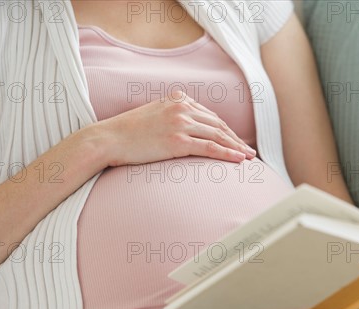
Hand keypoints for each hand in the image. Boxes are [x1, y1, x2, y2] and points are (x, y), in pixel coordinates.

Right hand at [90, 90, 255, 166]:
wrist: (108, 139)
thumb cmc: (127, 132)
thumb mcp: (153, 115)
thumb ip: (173, 117)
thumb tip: (188, 130)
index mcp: (178, 99)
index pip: (210, 116)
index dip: (226, 130)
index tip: (236, 141)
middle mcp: (182, 107)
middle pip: (218, 125)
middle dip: (236, 139)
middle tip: (249, 151)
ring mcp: (180, 123)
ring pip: (218, 136)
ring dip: (236, 148)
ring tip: (248, 158)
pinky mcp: (178, 140)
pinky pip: (210, 148)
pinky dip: (228, 154)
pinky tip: (239, 160)